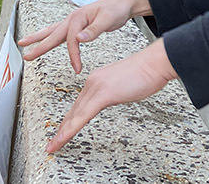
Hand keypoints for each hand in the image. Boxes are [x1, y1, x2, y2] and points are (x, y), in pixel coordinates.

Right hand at [18, 0, 151, 72]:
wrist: (122, 3)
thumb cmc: (116, 9)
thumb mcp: (107, 19)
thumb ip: (93, 30)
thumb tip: (79, 38)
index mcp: (78, 17)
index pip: (71, 40)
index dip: (73, 55)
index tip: (77, 67)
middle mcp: (73, 18)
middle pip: (52, 34)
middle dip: (39, 45)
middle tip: (26, 55)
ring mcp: (73, 21)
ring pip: (52, 31)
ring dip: (39, 38)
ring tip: (24, 43)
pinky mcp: (77, 25)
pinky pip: (60, 32)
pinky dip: (51, 37)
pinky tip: (46, 41)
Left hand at [46, 39, 177, 152]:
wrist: (155, 63)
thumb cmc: (145, 73)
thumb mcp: (124, 86)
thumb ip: (114, 93)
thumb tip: (112, 99)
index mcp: (97, 80)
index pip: (79, 104)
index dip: (69, 120)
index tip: (63, 130)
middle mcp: (93, 82)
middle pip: (74, 111)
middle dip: (62, 129)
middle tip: (53, 142)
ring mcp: (96, 87)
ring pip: (75, 115)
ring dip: (62, 133)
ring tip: (54, 145)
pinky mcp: (103, 94)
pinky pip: (83, 116)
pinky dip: (71, 129)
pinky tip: (64, 137)